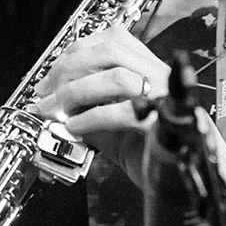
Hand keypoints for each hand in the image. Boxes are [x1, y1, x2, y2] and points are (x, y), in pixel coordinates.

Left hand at [28, 28, 168, 191]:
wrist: (179, 185)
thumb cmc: (150, 154)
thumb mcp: (112, 126)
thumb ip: (88, 109)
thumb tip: (53, 103)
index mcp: (150, 69)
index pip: (112, 39)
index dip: (75, 52)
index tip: (51, 73)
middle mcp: (162, 78)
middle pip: (111, 51)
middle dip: (69, 68)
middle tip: (46, 92)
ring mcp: (167, 100)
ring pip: (117, 77)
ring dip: (75, 92)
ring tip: (56, 110)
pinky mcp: (163, 126)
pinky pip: (122, 112)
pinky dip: (90, 117)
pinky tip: (74, 126)